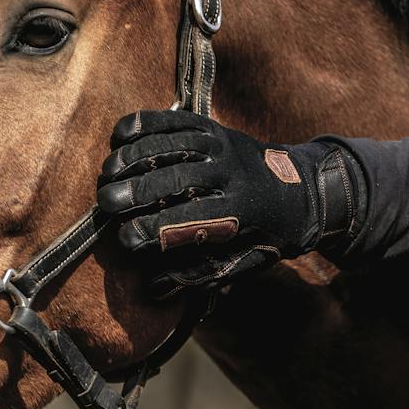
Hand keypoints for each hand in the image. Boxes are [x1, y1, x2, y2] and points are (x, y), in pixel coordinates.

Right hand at [97, 110, 360, 296]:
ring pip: (171, 145)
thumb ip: (197, 275)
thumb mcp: (241, 264)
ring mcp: (221, 144)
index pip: (189, 222)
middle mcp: (231, 173)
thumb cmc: (265, 237)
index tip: (126, 240)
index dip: (152, 231)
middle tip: (106, 203)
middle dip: (136, 192)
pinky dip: (143, 125)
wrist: (302, 192)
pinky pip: (173, 120)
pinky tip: (120, 138)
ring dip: (133, 158)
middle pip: (175, 179)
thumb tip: (152, 287)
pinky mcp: (212, 126)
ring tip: (107, 174)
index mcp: (241, 213)